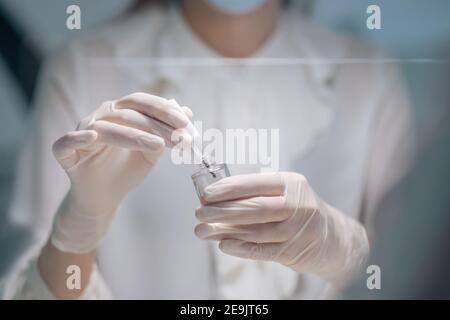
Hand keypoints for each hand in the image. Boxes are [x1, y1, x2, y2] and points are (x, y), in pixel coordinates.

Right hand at [51, 93, 191, 252]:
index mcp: (120, 112)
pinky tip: (93, 137)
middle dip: (158, 125)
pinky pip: (67, 142)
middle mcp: (100, 117)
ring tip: (158, 145)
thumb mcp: (152, 151)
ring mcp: (81, 132)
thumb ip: (165, 131)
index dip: (165, 111)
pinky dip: (79, 138)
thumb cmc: (126, 170)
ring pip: (106, 128)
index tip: (188, 124)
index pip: (143, 103)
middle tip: (181, 138)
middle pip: (129, 113)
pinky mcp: (64, 151)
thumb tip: (187, 110)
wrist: (104, 197)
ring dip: (134, 135)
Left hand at [194, 172, 368, 284]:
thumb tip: (216, 199)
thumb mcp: (285, 193)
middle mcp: (297, 205)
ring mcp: (297, 230)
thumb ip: (256, 194)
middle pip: (254, 208)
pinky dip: (240, 247)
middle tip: (199, 213)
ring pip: (255, 230)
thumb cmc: (299, 210)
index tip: (207, 193)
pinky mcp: (293, 251)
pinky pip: (262, 250)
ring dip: (225, 231)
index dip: (229, 188)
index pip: (256, 183)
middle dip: (222, 211)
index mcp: (292, 184)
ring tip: (203, 231)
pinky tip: (223, 244)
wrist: (332, 237)